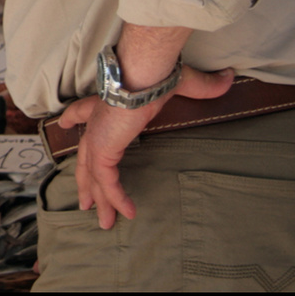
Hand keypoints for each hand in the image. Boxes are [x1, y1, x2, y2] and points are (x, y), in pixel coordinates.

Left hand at [58, 64, 234, 229]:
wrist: (146, 73)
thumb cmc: (159, 73)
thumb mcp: (183, 82)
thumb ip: (204, 85)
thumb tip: (229, 77)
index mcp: (107, 103)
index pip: (85, 110)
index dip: (74, 117)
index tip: (65, 123)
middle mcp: (97, 122)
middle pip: (85, 156)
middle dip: (86, 181)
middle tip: (85, 201)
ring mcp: (97, 137)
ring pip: (93, 176)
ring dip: (101, 200)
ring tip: (106, 222)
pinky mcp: (103, 149)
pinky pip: (107, 181)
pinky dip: (117, 198)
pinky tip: (128, 212)